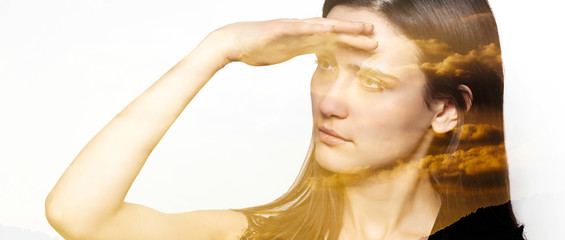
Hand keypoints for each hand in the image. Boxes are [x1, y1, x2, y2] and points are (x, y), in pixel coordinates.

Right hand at [207, 18, 377, 65]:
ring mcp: (292, 29)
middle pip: (332, 32)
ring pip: (322, 27)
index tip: (367, 46)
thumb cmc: (255, 48)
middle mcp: (300, 31)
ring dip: (343, 28)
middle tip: (375, 38)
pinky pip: (301, 28)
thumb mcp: (283, 52)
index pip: (330, 40)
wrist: (232, 41)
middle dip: (353, 34)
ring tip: (362, 29)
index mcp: (302, 39)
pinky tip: (331, 28)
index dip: (349, 42)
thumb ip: (298, 52)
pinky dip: (316, 28)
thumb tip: (312, 57)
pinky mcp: (281, 29)